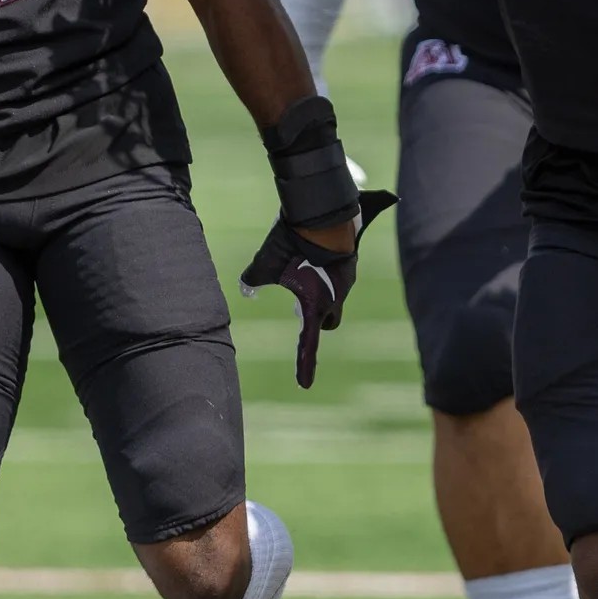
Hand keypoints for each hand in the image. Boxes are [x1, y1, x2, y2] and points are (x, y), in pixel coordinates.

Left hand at [240, 189, 395, 388]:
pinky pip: (341, 274)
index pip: (308, 344)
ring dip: (323, 291)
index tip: (303, 385)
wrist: (323, 213)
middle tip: (300, 310)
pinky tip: (317, 255)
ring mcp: (347, 280)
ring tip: (304, 271)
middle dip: (318, 320)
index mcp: (316, 306)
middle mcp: (336, 298)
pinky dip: (329, 271)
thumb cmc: (293, 244)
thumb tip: (245, 287)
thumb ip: (253, 277)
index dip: (304, 365)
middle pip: (329, 321)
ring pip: (336, 296)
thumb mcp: (266, 263)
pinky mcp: (352, 262)